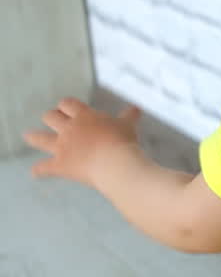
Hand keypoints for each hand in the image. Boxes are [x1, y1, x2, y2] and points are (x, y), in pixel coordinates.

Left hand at [23, 98, 142, 186]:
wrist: (115, 164)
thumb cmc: (123, 141)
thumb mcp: (127, 125)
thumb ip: (128, 116)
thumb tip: (136, 108)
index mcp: (84, 116)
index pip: (67, 104)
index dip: (67, 106)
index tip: (68, 108)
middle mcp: (69, 129)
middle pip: (51, 116)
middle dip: (51, 117)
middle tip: (53, 119)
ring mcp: (62, 147)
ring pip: (40, 139)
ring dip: (34, 137)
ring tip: (28, 136)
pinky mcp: (60, 165)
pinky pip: (43, 168)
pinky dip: (39, 170)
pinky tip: (36, 172)